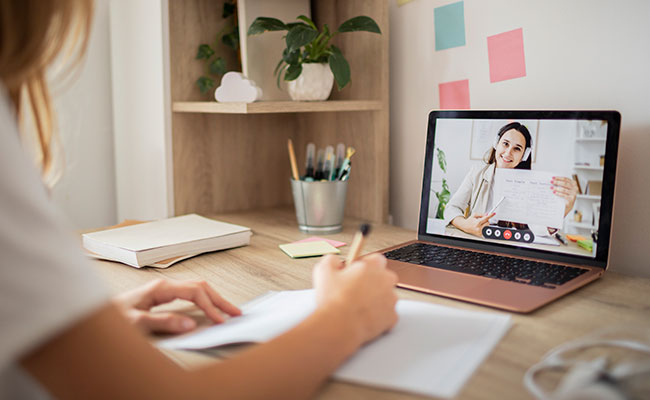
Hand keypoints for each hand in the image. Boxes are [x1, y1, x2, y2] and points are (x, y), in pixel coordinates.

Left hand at [113, 279, 240, 333]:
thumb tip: (190, 323)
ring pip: (197, 288)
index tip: (220, 320)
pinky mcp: (163, 295)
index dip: (210, 307)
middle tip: (236, 312)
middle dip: (219, 300)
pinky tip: (209, 307)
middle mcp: (164, 285)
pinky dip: (204, 300)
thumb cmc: (113, 318)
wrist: (94, 314)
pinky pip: (190, 294)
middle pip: (200, 287)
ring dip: (213, 298)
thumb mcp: (137, 323)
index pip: (195, 293)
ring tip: (227, 310)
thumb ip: (164, 322)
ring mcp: (164, 289)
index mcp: (161, 288)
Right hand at [312, 254, 397, 345]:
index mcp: (373, 266)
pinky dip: (377, 316)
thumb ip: (332, 260)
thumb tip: (336, 261)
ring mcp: (391, 300)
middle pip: (383, 277)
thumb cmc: (334, 300)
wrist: (340, 325)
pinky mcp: (392, 317)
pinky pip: (386, 314)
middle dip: (371, 282)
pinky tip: (363, 317)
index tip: (355, 272)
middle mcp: (386, 281)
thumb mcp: (324, 270)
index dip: (365, 265)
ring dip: (375, 299)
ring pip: (385, 296)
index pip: (376, 259)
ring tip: (356, 306)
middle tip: (354, 290)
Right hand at [453, 213, 494, 236]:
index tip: (493, 213)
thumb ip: (481, 214)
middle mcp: (479, 228)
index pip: (486, 218)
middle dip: (486, 220)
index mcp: (477, 222)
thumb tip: (487, 214)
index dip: (490, 215)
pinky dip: (484, 227)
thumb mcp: (474, 215)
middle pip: (488, 222)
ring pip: (487, 226)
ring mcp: (480, 231)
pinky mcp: (480, 234)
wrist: (465, 226)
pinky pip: (486, 229)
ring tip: (480, 223)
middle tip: (482, 220)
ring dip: (485, 224)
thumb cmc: (469, 221)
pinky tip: (480, 226)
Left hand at [551, 176, 577, 215]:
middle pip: (565, 183)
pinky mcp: (571, 199)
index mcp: (574, 184)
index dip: (559, 178)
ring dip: (556, 188)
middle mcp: (575, 188)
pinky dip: (558, 193)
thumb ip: (561, 184)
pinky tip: (554, 192)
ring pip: (564, 189)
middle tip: (551, 182)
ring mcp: (574, 194)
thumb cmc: (564, 196)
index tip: (552, 177)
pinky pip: (564, 195)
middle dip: (557, 182)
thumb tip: (553, 180)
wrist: (566, 206)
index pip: (566, 179)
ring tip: (551, 188)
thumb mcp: (564, 189)